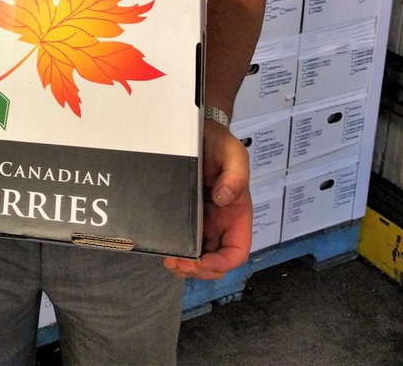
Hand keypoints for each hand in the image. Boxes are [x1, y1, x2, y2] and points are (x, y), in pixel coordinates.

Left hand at [163, 119, 252, 279]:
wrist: (200, 132)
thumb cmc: (219, 143)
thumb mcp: (233, 153)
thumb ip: (235, 175)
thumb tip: (224, 199)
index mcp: (236, 214)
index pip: (236, 251)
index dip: (222, 263)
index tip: (201, 262)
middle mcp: (222, 223)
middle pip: (217, 260)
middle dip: (200, 270)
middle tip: (178, 264)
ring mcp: (204, 222)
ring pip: (200, 256)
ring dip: (187, 266)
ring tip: (170, 261)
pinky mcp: (187, 216)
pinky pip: (185, 241)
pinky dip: (177, 251)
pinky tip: (165, 249)